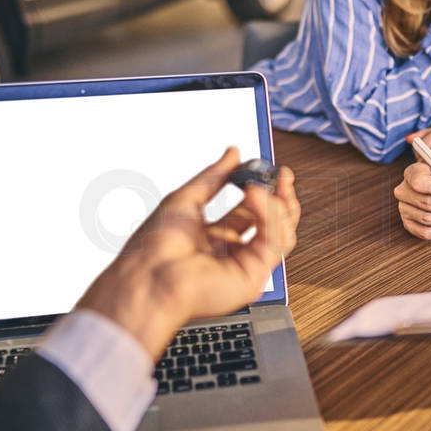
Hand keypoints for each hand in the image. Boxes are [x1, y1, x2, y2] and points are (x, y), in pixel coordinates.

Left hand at [76, 147, 299, 359]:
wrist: (148, 275)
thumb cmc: (155, 246)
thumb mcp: (186, 198)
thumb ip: (215, 176)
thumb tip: (233, 154)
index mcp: (216, 236)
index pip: (252, 212)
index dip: (265, 191)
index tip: (271, 172)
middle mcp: (233, 252)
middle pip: (273, 224)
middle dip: (281, 198)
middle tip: (282, 177)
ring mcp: (245, 265)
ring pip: (281, 233)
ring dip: (275, 205)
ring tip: (257, 189)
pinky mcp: (253, 277)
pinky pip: (275, 243)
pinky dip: (271, 217)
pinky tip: (256, 199)